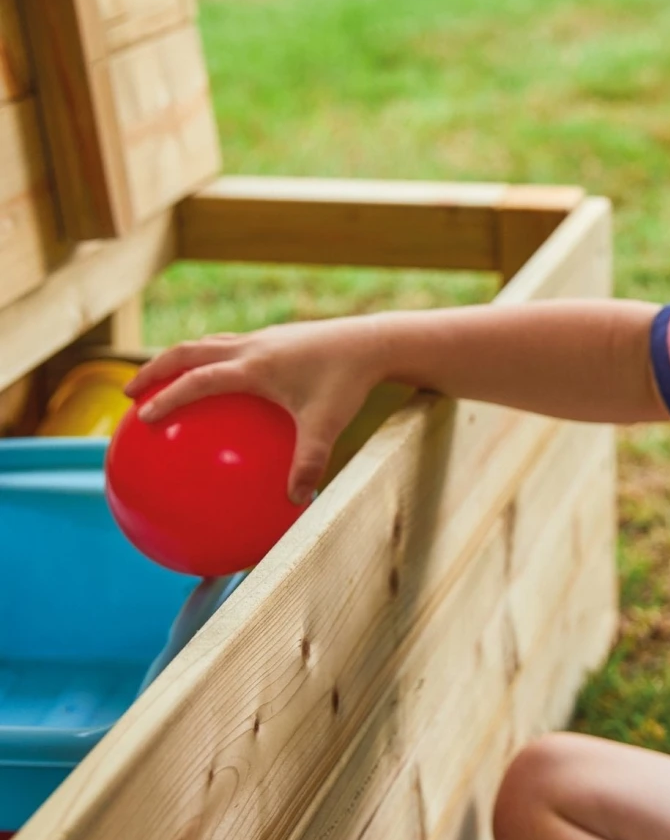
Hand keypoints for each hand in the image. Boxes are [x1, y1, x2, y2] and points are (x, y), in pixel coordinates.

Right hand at [124, 316, 388, 503]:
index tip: (141, 416)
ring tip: (159, 381)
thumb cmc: (348, 382)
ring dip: (178, 359)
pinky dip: (210, 360)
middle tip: (129, 393)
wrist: (371, 341)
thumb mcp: (329, 425)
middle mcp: (250, 346)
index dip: (167, 396)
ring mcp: (260, 338)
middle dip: (154, 370)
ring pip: (206, 344)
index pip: (197, 379)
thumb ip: (309, 462)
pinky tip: (217, 384)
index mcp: (254, 366)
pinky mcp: (272, 338)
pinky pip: (229, 347)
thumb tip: (295, 502)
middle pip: (187, 352)